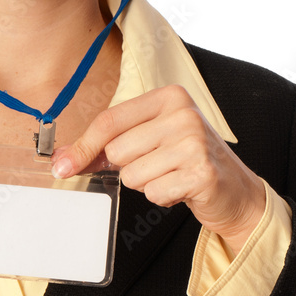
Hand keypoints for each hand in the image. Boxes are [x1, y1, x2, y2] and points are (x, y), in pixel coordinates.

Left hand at [50, 84, 267, 253]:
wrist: (234, 190)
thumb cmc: (185, 162)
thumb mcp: (147, 142)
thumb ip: (104, 148)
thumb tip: (62, 161)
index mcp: (167, 97)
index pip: (109, 121)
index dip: (83, 147)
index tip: (63, 167)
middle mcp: (183, 113)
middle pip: (118, 151)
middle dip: (130, 168)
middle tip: (158, 166)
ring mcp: (195, 142)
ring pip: (133, 175)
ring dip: (147, 184)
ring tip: (172, 176)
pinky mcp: (202, 172)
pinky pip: (154, 193)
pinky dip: (164, 198)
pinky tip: (182, 188)